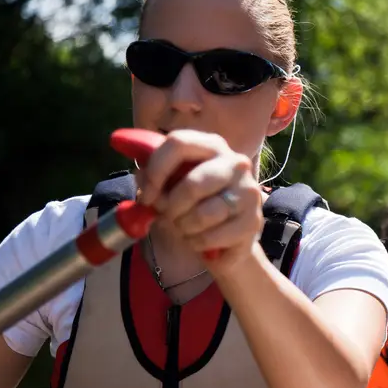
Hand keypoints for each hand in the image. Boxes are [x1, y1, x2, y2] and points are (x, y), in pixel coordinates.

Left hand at [135, 129, 264, 272]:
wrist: (223, 240)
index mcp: (211, 145)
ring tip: (186, 229)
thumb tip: (133, 164)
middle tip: (167, 217)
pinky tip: (200, 242)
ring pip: (204, 214)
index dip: (156, 171)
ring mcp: (248, 192)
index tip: (146, 195)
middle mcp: (236, 163)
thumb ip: (151, 175)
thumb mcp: (168, 187)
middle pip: (193, 184)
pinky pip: (214, 236)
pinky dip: (199, 244)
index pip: (178, 143)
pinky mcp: (253, 221)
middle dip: (172, 207)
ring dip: (185, 228)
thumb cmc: (192, 206)